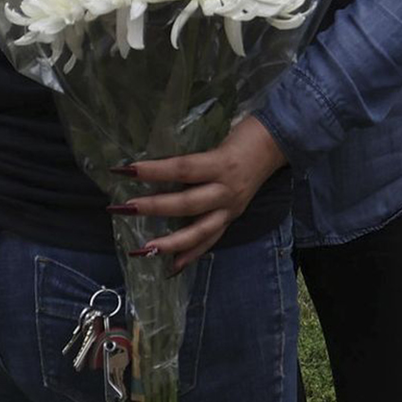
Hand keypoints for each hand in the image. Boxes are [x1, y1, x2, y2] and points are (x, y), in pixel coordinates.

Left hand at [114, 117, 289, 271]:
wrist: (277, 143)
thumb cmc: (243, 134)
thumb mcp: (218, 137)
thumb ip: (192, 154)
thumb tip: (154, 164)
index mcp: (222, 163)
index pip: (183, 168)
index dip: (154, 170)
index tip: (126, 169)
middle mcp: (227, 189)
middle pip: (187, 202)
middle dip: (154, 207)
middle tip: (124, 208)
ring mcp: (231, 207)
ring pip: (199, 230)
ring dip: (170, 242)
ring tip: (144, 249)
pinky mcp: (233, 217)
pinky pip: (211, 240)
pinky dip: (191, 254)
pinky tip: (172, 267)